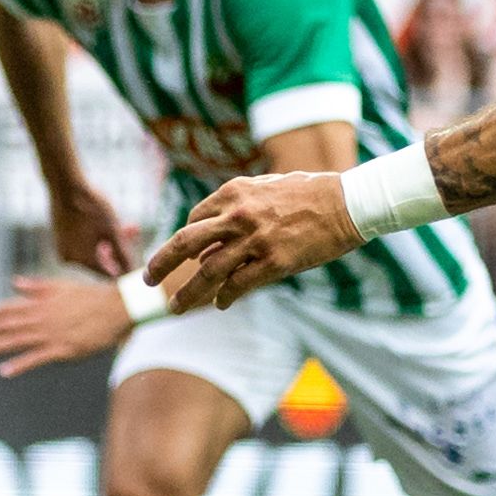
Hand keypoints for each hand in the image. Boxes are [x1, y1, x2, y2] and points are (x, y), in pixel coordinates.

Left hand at [0, 273, 132, 376]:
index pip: (6, 308)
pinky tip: (3, 370)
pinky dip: (18, 364)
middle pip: (4, 325)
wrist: (118, 307)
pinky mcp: (63, 349)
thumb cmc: (91, 296)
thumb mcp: (61, 285)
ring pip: (14, 340)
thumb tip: (14, 282)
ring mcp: (51, 333)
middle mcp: (41, 316)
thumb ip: (36, 286)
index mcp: (39, 301)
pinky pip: (36, 358)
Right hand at [47, 182, 137, 275]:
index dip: (125, 269)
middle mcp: (70, 259)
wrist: (65, 184)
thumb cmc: (91, 206)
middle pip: (101, 262)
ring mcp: (63, 249)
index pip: (109, 275)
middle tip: (132, 232)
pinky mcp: (61, 239)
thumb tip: (132, 272)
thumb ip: (123, 253)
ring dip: (109, 240)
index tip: (139, 260)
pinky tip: (106, 223)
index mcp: (83, 260)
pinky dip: (96, 236)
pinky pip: (82, 244)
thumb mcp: (112, 230)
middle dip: (119, 249)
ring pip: (93, 251)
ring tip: (124, 224)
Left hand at [146, 170, 359, 312]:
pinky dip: (224, 297)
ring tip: (176, 308)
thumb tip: (215, 233)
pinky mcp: (274, 262)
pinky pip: (238, 285)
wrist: (347, 204)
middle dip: (162, 263)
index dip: (184, 240)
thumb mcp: (266, 188)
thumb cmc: (309, 194)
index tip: (182, 255)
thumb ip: (239, 205)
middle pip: (186, 242)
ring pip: (208, 271)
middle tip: (148, 279)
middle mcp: (238, 215)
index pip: (194, 220)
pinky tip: (219, 304)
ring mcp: (255, 240)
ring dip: (188, 293)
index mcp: (234, 192)